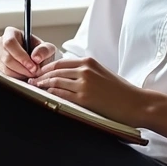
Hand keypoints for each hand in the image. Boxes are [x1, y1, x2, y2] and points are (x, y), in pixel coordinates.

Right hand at [0, 26, 57, 79]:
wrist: (38, 63)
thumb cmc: (41, 53)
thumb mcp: (48, 49)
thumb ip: (44, 50)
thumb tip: (35, 57)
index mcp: (11, 33)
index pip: (10, 42)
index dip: (21, 55)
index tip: (32, 66)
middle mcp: (1, 43)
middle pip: (7, 57)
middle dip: (22, 68)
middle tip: (34, 72)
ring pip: (6, 68)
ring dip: (21, 74)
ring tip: (32, 74)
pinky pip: (5, 75)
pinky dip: (17, 78)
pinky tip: (25, 76)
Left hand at [30, 56, 145, 124]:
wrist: (136, 103)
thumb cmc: (121, 91)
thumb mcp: (103, 74)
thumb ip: (86, 72)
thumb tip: (67, 77)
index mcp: (89, 62)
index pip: (60, 62)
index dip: (46, 67)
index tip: (38, 72)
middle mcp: (85, 69)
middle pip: (54, 70)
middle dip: (40, 75)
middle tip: (30, 80)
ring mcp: (84, 83)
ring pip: (55, 81)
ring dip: (42, 84)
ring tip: (34, 88)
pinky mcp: (84, 98)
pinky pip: (61, 94)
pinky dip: (51, 94)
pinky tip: (45, 96)